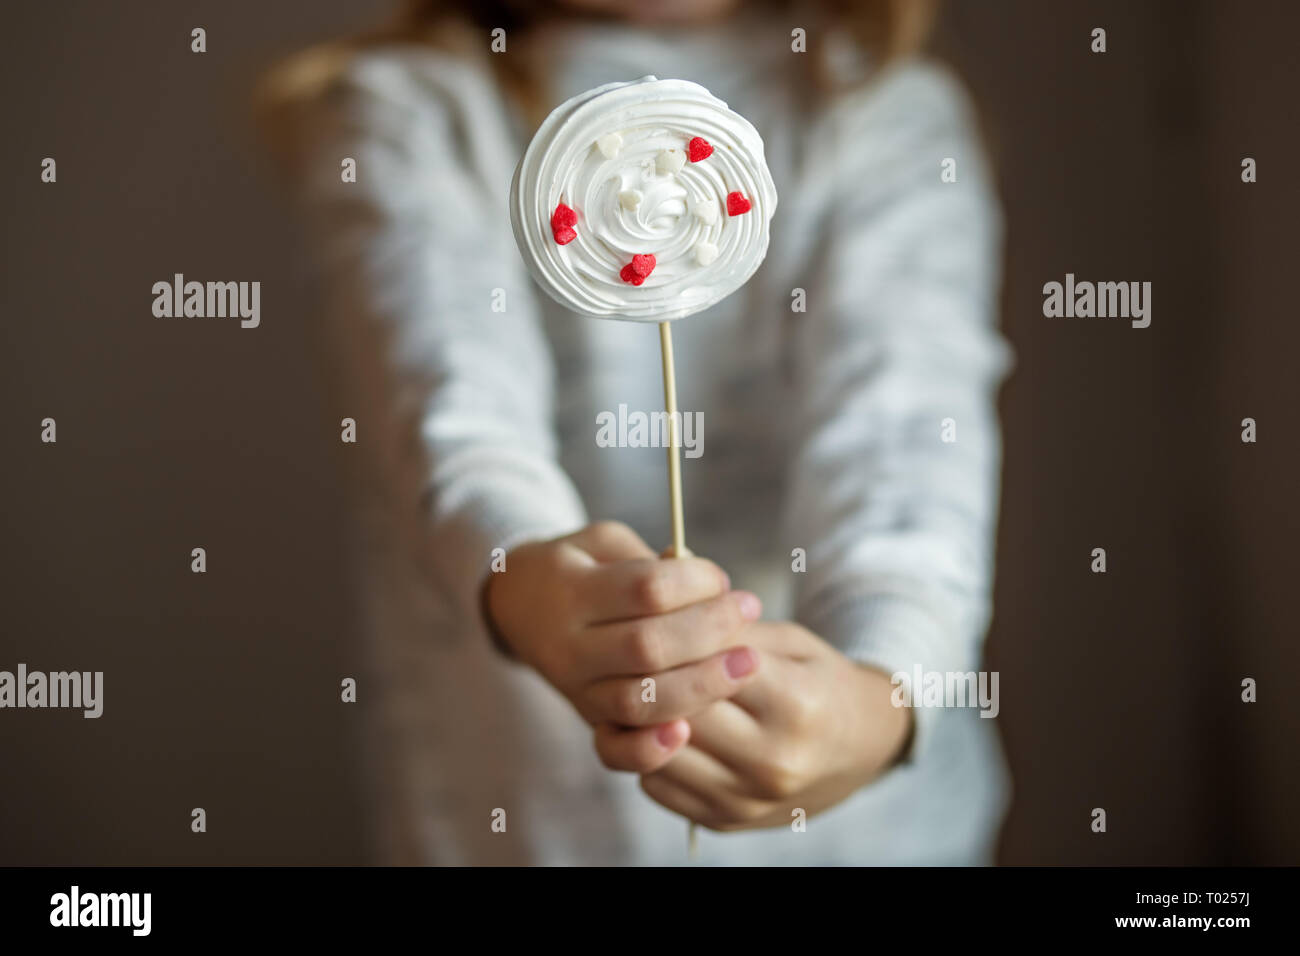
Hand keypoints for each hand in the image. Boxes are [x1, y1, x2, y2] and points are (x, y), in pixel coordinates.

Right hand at [484, 521, 762, 764]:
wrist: (520, 606)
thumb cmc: (582, 567)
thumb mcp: (604, 543)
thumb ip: (650, 561)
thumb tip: (712, 588)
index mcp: (572, 590)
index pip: (646, 589)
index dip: (695, 582)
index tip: (722, 579)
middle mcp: (570, 645)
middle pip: (647, 647)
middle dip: (710, 630)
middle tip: (750, 609)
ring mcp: (578, 690)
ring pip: (640, 701)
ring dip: (701, 685)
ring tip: (748, 663)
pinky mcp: (590, 720)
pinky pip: (617, 749)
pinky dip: (650, 749)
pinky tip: (685, 732)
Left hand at [634, 620, 912, 830]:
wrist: (859, 749)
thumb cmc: (820, 682)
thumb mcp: (791, 642)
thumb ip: (731, 631)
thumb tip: (666, 612)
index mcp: (797, 704)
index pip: (708, 666)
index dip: (674, 640)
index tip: (654, 620)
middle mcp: (774, 761)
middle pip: (679, 712)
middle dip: (650, 678)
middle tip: (631, 651)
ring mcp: (748, 799)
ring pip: (658, 753)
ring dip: (639, 718)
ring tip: (637, 687)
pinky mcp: (725, 821)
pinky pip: (657, 786)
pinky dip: (647, 753)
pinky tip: (654, 725)